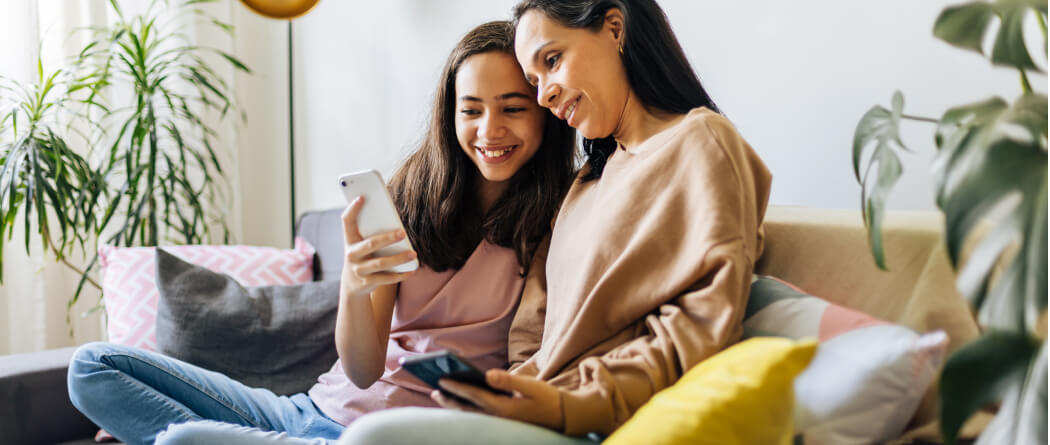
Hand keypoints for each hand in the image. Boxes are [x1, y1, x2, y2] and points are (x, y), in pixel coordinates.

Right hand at [340, 196, 415, 298]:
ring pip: (381, 264)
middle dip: (387, 238)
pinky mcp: (367, 283)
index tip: (362, 197)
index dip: (352, 209)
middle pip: (370, 244)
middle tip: (403, 233)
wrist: (352, 285)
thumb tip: (395, 222)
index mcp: (349, 240)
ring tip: (413, 254)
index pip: (347, 221)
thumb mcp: (361, 244)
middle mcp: (351, 255)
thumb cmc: (362, 256)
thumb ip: (371, 232)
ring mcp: (358, 270)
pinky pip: (386, 279)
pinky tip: (412, 270)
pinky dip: (400, 275)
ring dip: (398, 259)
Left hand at [431, 369, 563, 431]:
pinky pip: (478, 416)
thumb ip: (508, 380)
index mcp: (503, 408)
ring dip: (455, 405)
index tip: (441, 380)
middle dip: (449, 400)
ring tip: (440, 396)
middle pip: (467, 409)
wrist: (563, 417)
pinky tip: (460, 402)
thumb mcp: (531, 386)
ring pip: (470, 414)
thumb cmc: (547, 399)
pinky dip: (466, 408)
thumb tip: (487, 374)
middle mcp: (498, 417)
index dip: (456, 387)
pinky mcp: (502, 421)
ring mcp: (499, 422)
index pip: (474, 395)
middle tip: (432, 390)